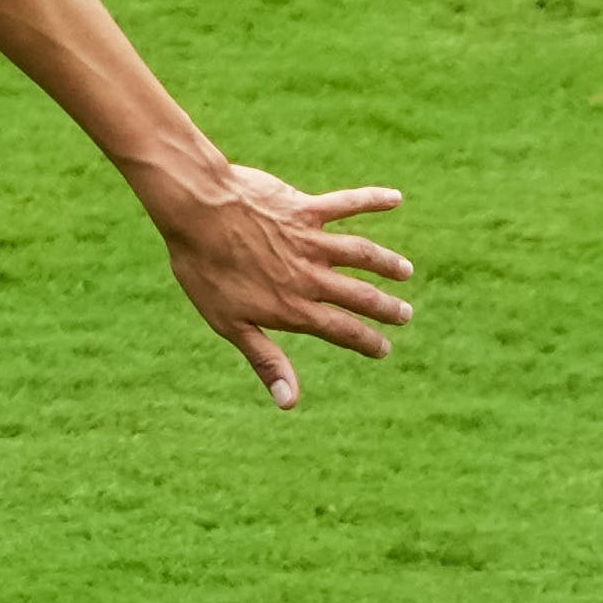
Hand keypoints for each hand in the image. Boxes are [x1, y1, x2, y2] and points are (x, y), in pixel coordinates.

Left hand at [144, 162, 411, 408]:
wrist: (197, 214)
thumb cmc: (206, 271)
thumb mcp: (230, 325)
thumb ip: (265, 360)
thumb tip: (289, 403)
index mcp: (292, 307)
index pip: (340, 330)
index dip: (365, 341)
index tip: (384, 349)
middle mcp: (309, 276)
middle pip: (358, 294)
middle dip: (385, 307)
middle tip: (405, 315)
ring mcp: (310, 241)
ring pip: (361, 254)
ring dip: (386, 263)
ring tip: (405, 271)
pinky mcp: (305, 209)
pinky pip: (347, 204)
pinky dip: (373, 200)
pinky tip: (396, 199)